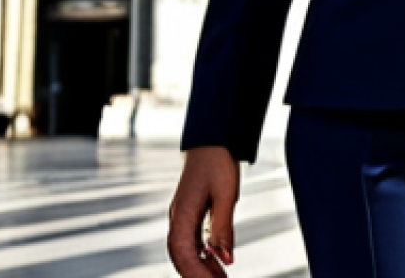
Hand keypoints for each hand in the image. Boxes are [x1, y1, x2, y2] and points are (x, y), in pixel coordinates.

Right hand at [168, 146, 240, 276]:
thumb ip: (223, 228)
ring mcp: (183, 215)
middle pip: (182, 256)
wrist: (213, 140)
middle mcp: (178, 217)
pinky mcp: (191, 213)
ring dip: (202, 266)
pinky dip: (204, 254)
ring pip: (187, 251)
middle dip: (198, 274)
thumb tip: (226, 259)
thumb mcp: (225, 195)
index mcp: (182, 214)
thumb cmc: (218, 163)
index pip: (183, 254)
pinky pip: (193, 240)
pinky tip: (217, 261)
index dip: (196, 273)